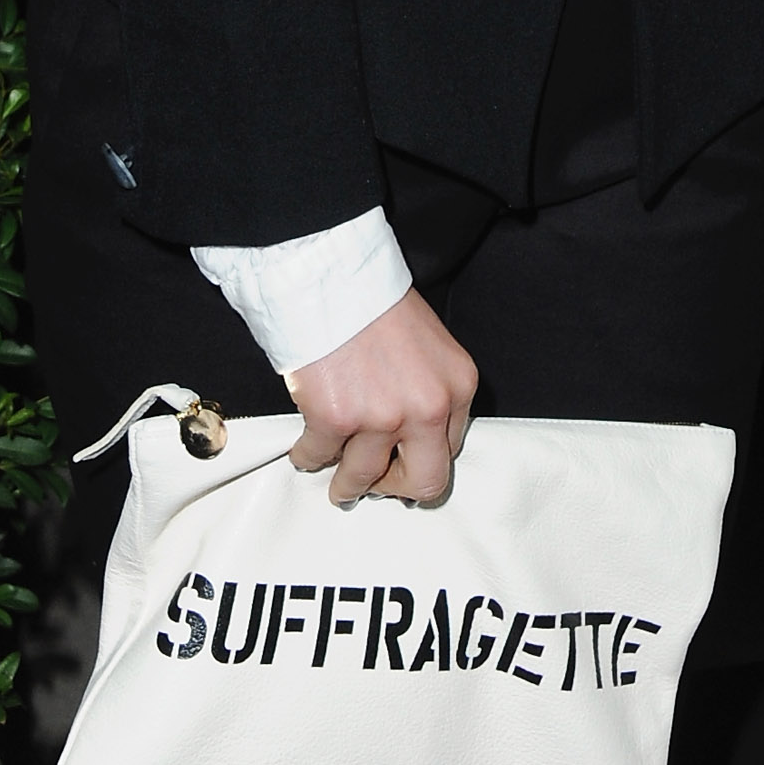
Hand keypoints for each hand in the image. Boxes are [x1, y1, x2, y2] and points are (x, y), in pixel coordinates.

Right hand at [286, 289, 477, 505]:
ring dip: (347, 484)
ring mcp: (381, 418)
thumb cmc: (376, 302)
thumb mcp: (430, 347)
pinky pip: (317, 458)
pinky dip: (308, 456)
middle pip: (425, 482)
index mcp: (457, 386)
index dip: (420, 458)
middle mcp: (426, 408)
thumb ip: (428, 390)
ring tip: (338, 481)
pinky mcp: (334, 421)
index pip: (450, 449)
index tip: (401, 461)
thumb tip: (411, 439)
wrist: (334, 276)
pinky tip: (306, 448)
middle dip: (396, 488)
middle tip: (377, 484)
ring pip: (364, 480)